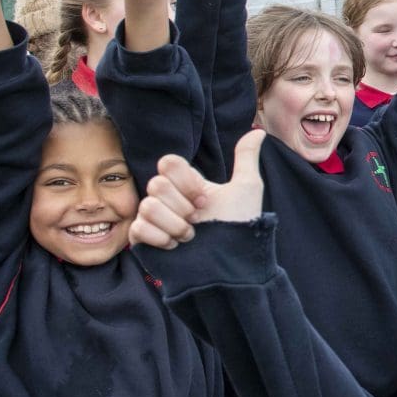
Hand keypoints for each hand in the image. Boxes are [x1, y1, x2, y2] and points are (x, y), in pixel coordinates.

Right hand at [130, 131, 266, 248]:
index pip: (168, 163)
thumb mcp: (246, 189)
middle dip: (183, 205)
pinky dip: (161, 237)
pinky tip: (176, 246)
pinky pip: (138, 228)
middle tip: (199, 220)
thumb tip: (258, 131)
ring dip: (175, 224)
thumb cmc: (240, 227)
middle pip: (156, 184)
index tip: (205, 199)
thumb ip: (245, 158)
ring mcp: (155, 219)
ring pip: (147, 205)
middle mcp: (168, 199)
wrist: (231, 266)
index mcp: (187, 184)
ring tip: (191, 236)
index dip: (185, 180)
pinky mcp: (144, 240)